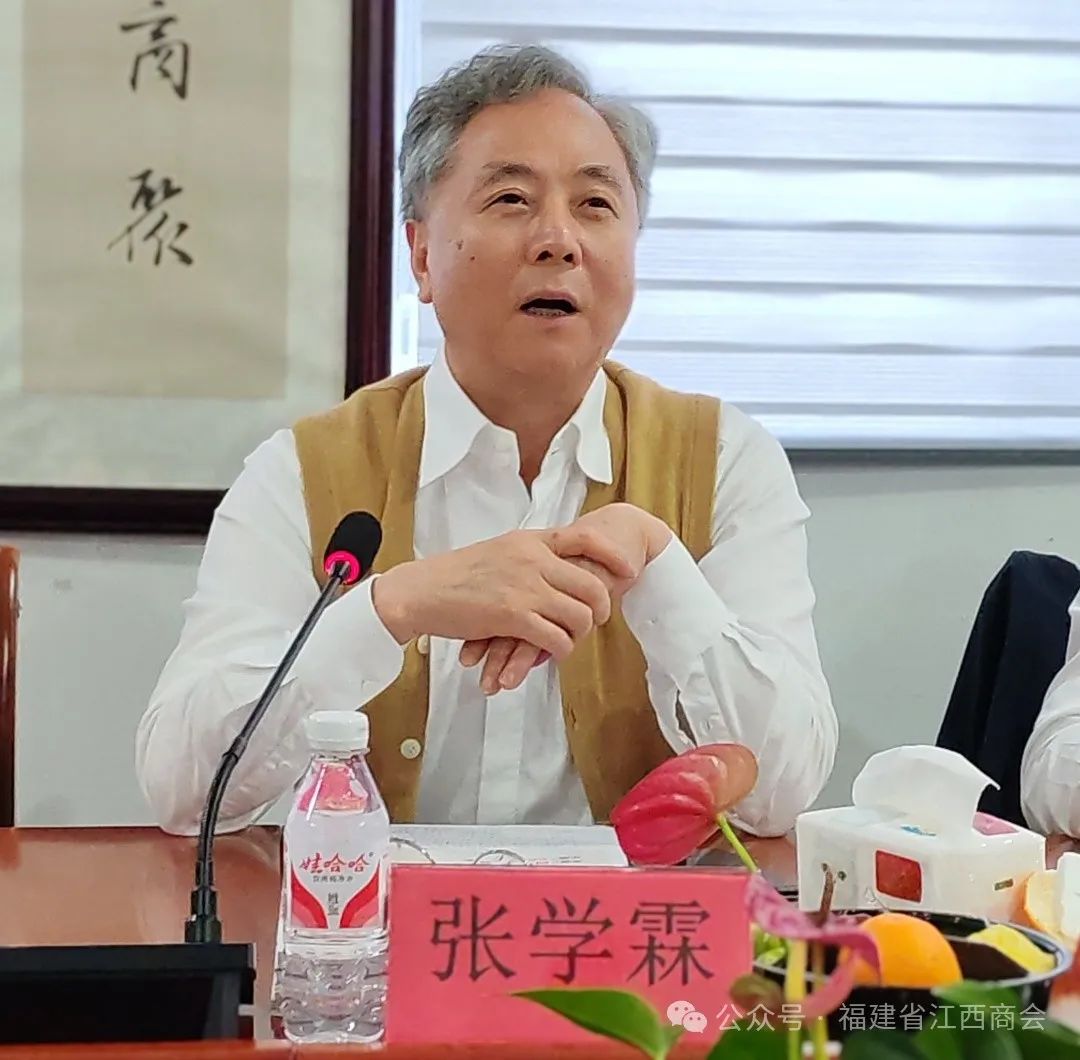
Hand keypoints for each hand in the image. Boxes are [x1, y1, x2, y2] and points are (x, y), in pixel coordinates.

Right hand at [460, 504, 672, 692]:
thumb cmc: (456, 575)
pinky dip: (560, 651)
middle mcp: (532, 559)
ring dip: (579, 633)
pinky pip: (556, 639)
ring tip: (567, 639)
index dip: (614, 555)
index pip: (586, 538)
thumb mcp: (499, 551)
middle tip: (595, 621)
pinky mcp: (513, 617)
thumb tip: (557, 566)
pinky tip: (551, 652)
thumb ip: (530, 556)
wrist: (421, 591)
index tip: (629, 571)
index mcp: (530, 540)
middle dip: (600, 608)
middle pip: (592, 585)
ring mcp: (524, 588)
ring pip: (579, 616)